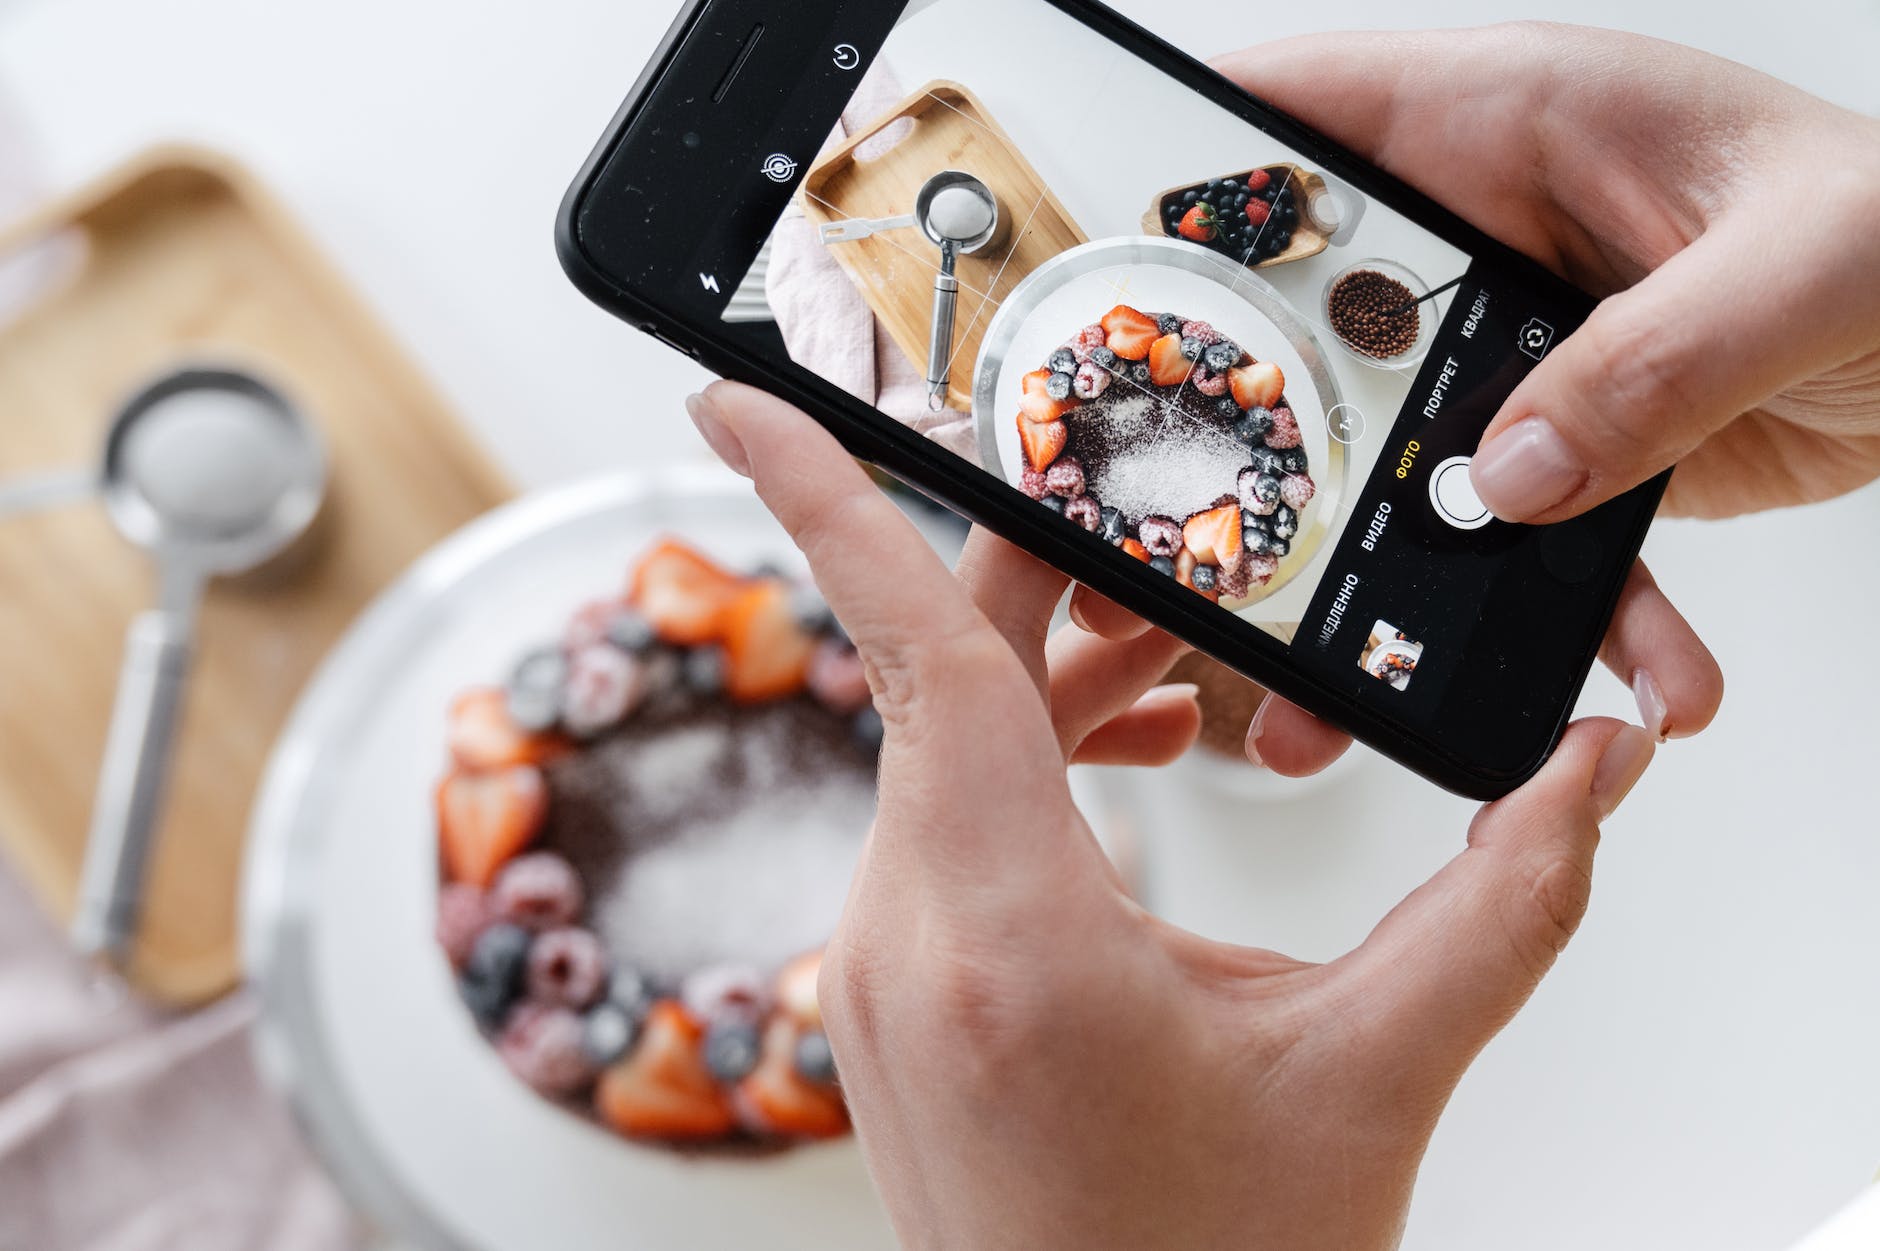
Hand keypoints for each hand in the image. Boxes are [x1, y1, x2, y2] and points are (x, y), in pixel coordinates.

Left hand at [687, 380, 1655, 1250]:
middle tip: (1160, 523)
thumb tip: (1585, 773)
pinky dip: (1025, 764)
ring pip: (942, 746)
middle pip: (948, 673)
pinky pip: (937, 822)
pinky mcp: (893, 996)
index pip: (909, 649)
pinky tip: (1130, 769)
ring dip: (1061, 683)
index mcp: (1007, 930)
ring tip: (1189, 682)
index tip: (741, 396)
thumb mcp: (1377, 1072)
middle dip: (1060, 583)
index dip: (821, 496)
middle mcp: (907, 936)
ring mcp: (880, 971)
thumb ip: (1504, 903)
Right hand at [1076, 23, 1878, 770]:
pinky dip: (1571, 622)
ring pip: (1405, 462)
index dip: (1187, 177)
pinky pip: (1534, 538)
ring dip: (1391, 581)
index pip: (1301, 121)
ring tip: (1363, 685)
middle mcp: (1497, 234)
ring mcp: (1530, 347)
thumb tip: (1506, 482)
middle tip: (1203, 543)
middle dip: (1259, 441)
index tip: (1103, 269)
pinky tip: (1626, 683)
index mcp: (1515, 125)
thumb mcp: (1800, 271)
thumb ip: (1647, 367)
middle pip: (1318, 331)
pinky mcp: (1582, 435)